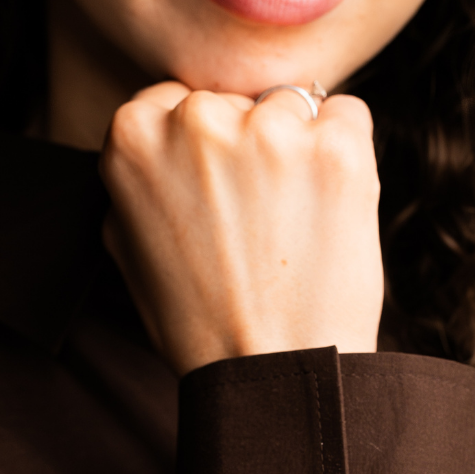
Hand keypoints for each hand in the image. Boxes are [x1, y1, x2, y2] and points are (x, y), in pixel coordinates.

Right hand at [101, 81, 382, 376]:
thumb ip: (137, 179)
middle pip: (233, 100)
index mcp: (133, 136)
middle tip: (254, 224)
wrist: (271, 373)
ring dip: (297, 150)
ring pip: (290, 106)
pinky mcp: (335, 148)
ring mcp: (268, 130)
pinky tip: (326, 212)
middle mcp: (196, 120)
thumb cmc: (200, 324)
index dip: (201, 150)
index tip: (214, 196)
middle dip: (247, 147)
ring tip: (291, 226)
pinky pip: (345, 117)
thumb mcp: (128, 249)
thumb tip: (157, 135)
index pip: (175, 100)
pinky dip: (344, 154)